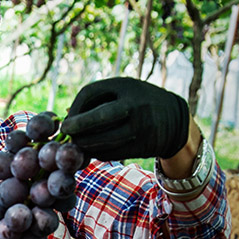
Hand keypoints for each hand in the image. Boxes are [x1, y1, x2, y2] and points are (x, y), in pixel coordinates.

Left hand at [60, 77, 189, 160]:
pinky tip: (92, 150)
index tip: (66, 120)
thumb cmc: (138, 103)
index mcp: (126, 85)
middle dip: (78, 126)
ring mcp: (140, 127)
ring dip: (85, 144)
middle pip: (100, 116)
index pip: (90, 92)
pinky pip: (112, 153)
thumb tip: (66, 117)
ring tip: (77, 144)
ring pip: (104, 139)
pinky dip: (97, 153)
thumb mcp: (122, 92)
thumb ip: (96, 100)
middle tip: (66, 133)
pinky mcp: (141, 146)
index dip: (74, 108)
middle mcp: (135, 104)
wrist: (173, 119)